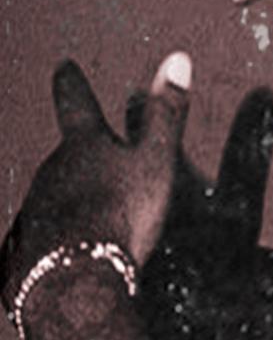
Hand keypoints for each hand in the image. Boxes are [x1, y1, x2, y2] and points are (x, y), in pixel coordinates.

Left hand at [3, 57, 193, 299]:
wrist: (76, 278)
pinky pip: (45, 232)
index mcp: (83, 146)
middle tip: (98, 160)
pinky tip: (73, 251)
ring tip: (95, 215)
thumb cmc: (121, 214)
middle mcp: (50, 170)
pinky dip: (60, 235)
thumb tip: (178, 60)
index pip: (76, 104)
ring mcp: (36, 207)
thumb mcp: (156, 161)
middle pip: (66, 156)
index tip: (65, 67)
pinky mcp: (27, 243)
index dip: (72, 84)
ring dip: (72, 199)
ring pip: (54, 193)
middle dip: (81, 157)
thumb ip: (165, 114)